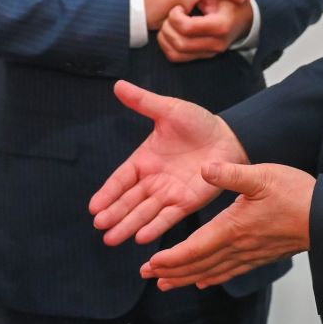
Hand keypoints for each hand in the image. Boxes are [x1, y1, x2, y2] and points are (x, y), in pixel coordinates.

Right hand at [90, 80, 247, 245]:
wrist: (229, 136)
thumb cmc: (198, 122)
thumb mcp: (169, 110)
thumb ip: (143, 102)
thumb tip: (118, 84)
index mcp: (145, 159)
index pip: (121, 179)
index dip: (108, 192)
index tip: (93, 207)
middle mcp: (153, 180)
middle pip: (129, 200)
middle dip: (114, 213)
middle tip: (100, 226)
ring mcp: (169, 193)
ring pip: (144, 212)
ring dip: (129, 225)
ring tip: (113, 239)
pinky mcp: (187, 202)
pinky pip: (168, 217)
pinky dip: (156, 227)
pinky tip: (142, 238)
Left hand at [141, 161, 314, 290]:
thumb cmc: (296, 194)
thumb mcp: (261, 175)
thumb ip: (230, 173)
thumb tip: (204, 168)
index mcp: (233, 228)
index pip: (195, 249)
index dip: (171, 258)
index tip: (150, 263)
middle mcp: (238, 246)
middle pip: (198, 265)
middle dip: (171, 271)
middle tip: (147, 275)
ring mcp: (250, 254)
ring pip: (212, 272)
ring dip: (186, 278)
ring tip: (165, 283)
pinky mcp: (260, 255)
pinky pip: (230, 272)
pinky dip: (212, 277)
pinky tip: (204, 281)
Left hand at [157, 0, 253, 62]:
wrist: (243, 18)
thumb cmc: (230, 0)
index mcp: (221, 25)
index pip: (188, 27)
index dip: (175, 17)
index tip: (177, 7)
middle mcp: (216, 43)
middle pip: (180, 43)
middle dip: (167, 28)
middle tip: (170, 15)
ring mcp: (210, 52)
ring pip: (176, 53)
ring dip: (165, 38)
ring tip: (167, 24)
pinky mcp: (203, 56)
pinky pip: (177, 58)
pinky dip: (167, 46)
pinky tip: (168, 33)